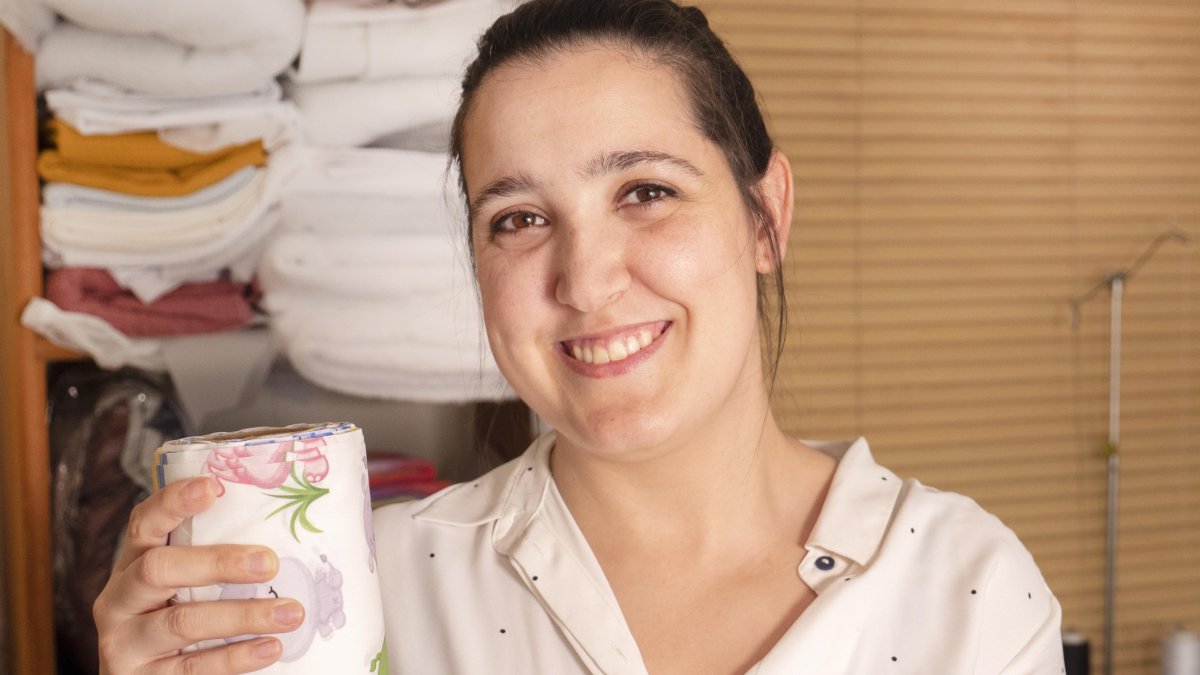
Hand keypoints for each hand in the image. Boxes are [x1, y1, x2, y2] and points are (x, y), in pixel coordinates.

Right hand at [94, 476, 304, 673]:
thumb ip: (211, 558)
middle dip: (218, 562)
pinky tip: (271, 647)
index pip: (143, 524)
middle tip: (269, 562)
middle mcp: (119, 601)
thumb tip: (286, 528)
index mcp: (130, 565)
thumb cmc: (177, 618)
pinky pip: (195, 667)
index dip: (174, 502)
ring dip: (243, 615)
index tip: (213, 486)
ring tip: (291, 612)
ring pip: (184, 622)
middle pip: (159, 569)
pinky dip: (237, 657)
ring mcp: (126, 644)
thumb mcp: (182, 586)